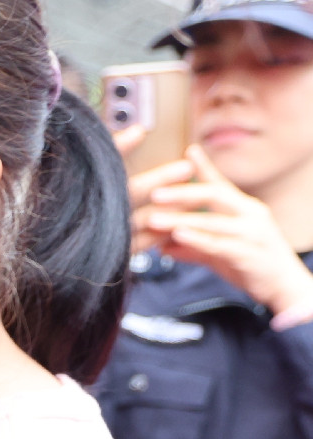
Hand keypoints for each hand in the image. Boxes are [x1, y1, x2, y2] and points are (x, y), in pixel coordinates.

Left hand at [130, 139, 312, 317]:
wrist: (285, 287)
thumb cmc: (253, 265)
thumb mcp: (221, 253)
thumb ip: (194, 247)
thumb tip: (164, 247)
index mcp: (245, 208)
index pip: (222, 183)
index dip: (205, 167)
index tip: (188, 151)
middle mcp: (251, 214)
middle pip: (214, 195)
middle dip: (182, 192)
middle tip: (154, 193)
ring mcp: (252, 233)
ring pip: (211, 220)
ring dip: (180, 218)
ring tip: (153, 218)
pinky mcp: (248, 253)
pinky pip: (218, 243)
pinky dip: (196, 239)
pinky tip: (177, 236)